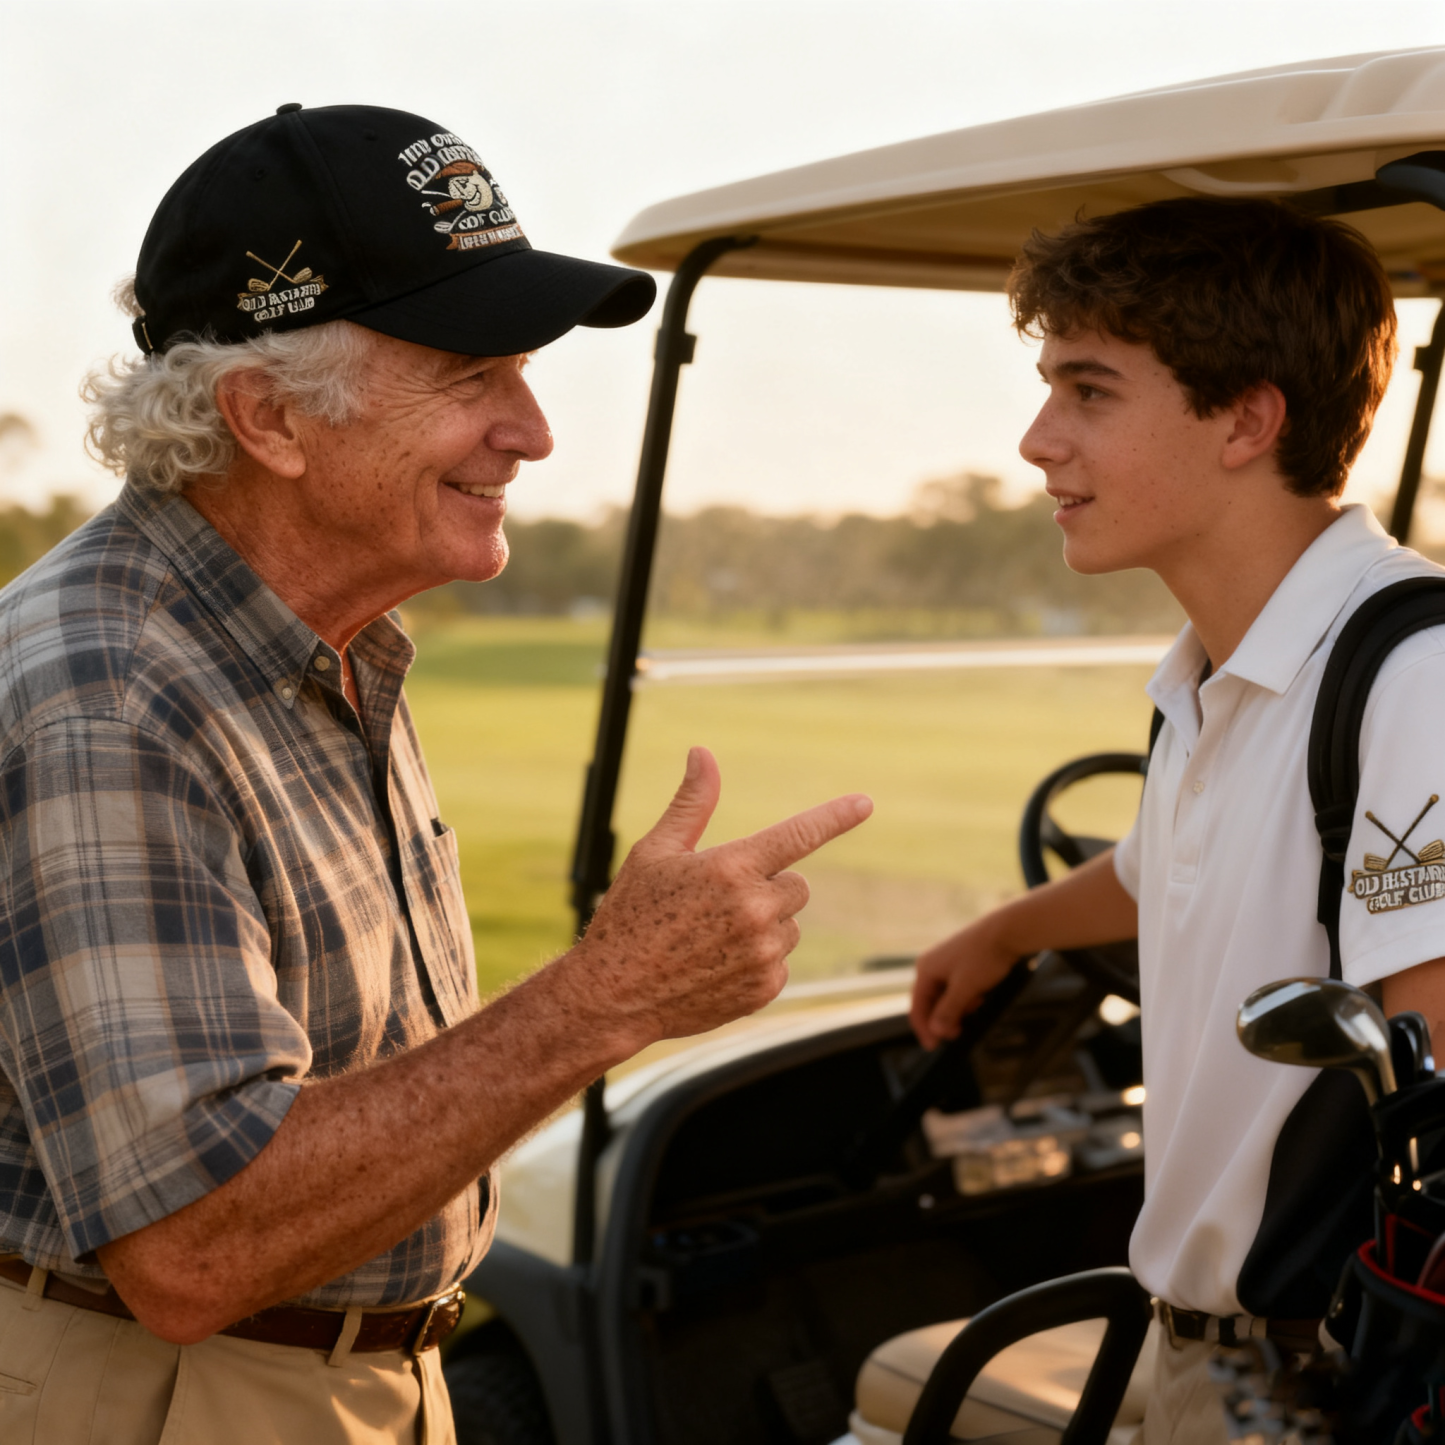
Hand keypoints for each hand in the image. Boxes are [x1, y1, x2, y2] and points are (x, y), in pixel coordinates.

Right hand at [572, 747, 871, 1048]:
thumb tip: (703, 754)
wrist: (613, 995)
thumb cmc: (629, 916)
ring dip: (764, 927)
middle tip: (718, 904)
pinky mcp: (764, 988)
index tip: (865, 804)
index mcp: (731, 868)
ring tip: (711, 939)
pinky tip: (716, 965)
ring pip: (789, 926)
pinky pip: (781, 963)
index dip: (835, 817)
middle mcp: (754, 909)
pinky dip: (757, 962)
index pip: (798, 835)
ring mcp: (762, 952)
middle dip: (768, 888)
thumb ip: (691, 803)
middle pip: (795, 887)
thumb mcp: (654, 852)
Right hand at [909, 917, 1017, 1050]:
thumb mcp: (965, 988)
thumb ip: (948, 1011)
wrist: (1007, 930)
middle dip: (945, 1020)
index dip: (924, 1030)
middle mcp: (932, 965)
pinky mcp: (961, 962)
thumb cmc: (984, 955)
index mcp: (926, 969)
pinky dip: (967, 998)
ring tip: (975, 1009)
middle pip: (931, 1003)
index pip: (917, 1007)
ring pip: (946, 996)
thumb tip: (935, 1031)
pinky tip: (980, 998)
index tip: (933, 1047)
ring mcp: (946, 963)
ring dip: (958, 1009)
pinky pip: (957, 988)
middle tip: (958, 1033)